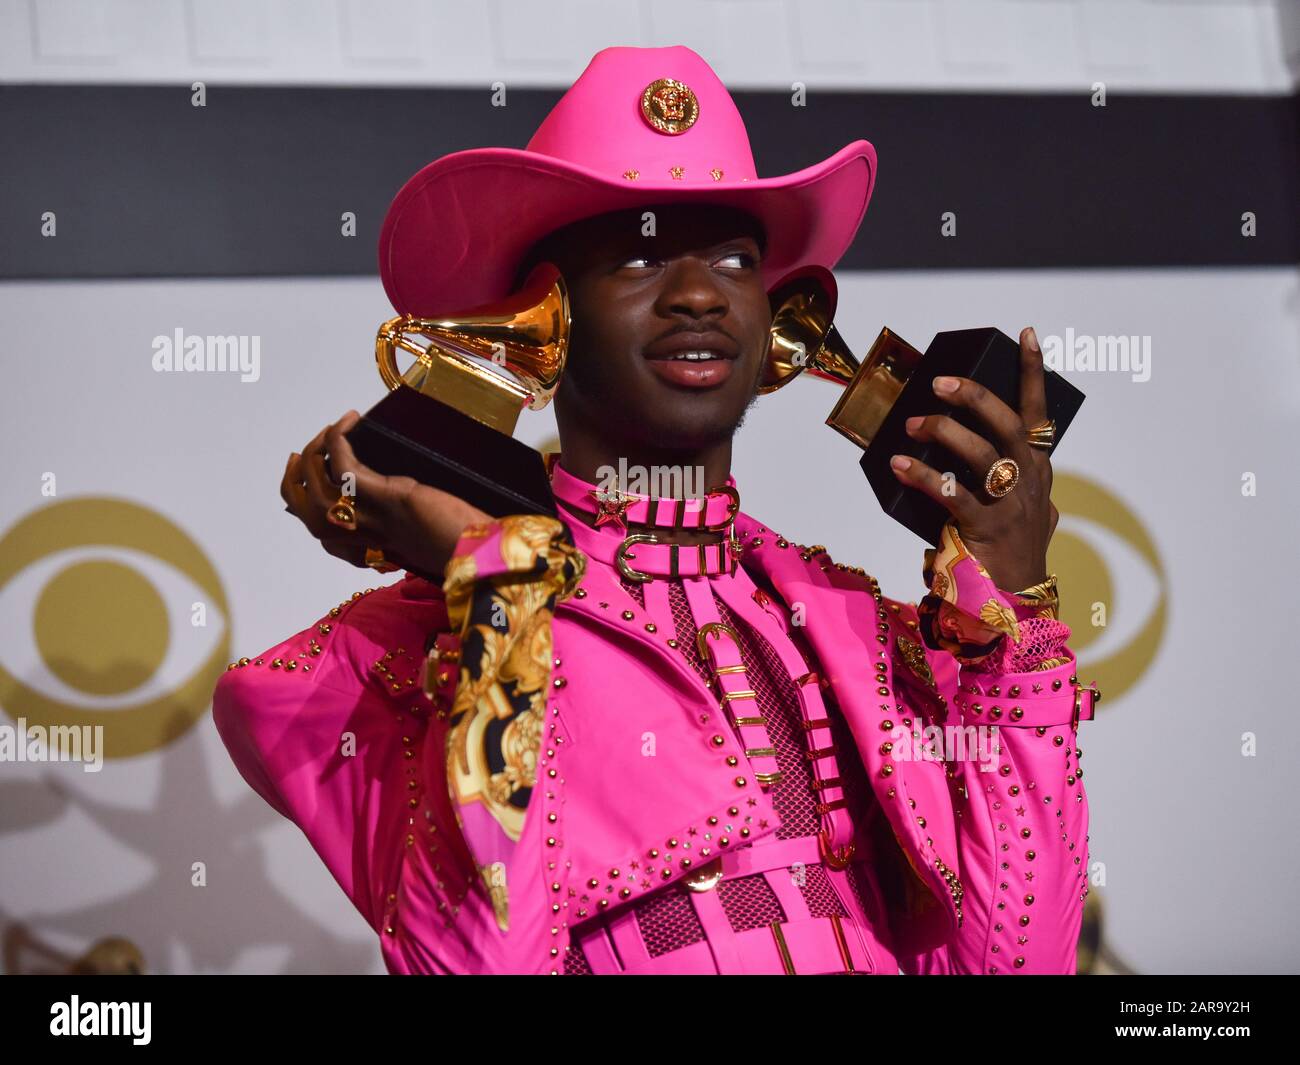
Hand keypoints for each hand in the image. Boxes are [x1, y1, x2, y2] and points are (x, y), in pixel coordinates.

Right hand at [280, 410, 490, 580]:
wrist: (477, 555)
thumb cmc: (455, 549)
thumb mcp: (416, 540)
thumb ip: (395, 528)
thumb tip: (386, 498)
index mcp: (361, 551)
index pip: (315, 527)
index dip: (304, 497)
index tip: (310, 471)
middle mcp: (356, 537)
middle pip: (302, 506)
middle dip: (295, 475)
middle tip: (303, 451)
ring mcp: (367, 517)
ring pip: (314, 483)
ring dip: (317, 449)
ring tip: (332, 431)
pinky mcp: (384, 495)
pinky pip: (343, 463)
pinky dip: (339, 438)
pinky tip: (347, 423)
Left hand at [887, 326, 1058, 591]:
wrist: (1014, 599)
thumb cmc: (1006, 547)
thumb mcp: (1016, 504)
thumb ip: (1000, 475)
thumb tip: (953, 440)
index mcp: (1037, 468)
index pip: (1038, 411)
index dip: (1033, 371)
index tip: (1025, 335)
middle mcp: (1029, 479)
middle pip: (1005, 424)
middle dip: (973, 397)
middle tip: (941, 382)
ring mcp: (1011, 503)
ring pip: (982, 453)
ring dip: (944, 431)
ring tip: (914, 423)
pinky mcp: (986, 527)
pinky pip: (952, 493)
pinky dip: (923, 475)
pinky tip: (900, 464)